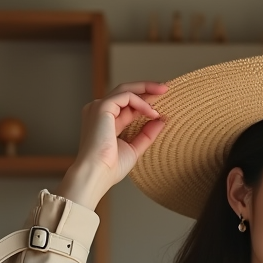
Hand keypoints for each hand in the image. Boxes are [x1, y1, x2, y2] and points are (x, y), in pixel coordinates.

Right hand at [56, 81, 167, 208]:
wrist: (97, 174)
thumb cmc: (110, 167)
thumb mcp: (134, 148)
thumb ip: (146, 135)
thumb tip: (161, 120)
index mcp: (105, 121)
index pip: (127, 105)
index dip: (145, 101)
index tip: (162, 101)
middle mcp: (100, 112)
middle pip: (125, 93)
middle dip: (146, 88)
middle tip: (165, 88)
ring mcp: (99, 108)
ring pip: (125, 90)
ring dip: (145, 89)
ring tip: (163, 92)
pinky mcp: (102, 107)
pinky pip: (125, 96)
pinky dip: (141, 102)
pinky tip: (152, 112)